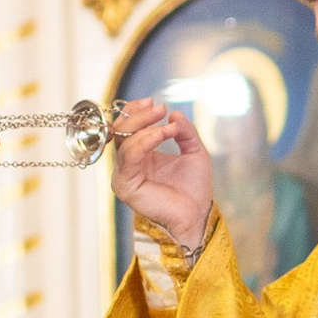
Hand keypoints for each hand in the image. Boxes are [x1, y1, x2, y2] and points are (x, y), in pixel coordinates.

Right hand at [111, 96, 211, 251]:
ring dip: (145, 127)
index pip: (127, 128)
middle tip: (159, 109)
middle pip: (121, 131)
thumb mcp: (194, 152)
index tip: (154, 102)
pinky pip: (130, 156)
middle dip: (139, 116)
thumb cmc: (194, 189)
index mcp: (140, 156)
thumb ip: (184, 132)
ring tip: (167, 125)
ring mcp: (124, 175)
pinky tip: (162, 134)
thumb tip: (174, 113)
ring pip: (124, 142)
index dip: (136, 112)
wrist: (197, 214)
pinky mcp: (125, 185)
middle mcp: (128, 165)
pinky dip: (145, 141)